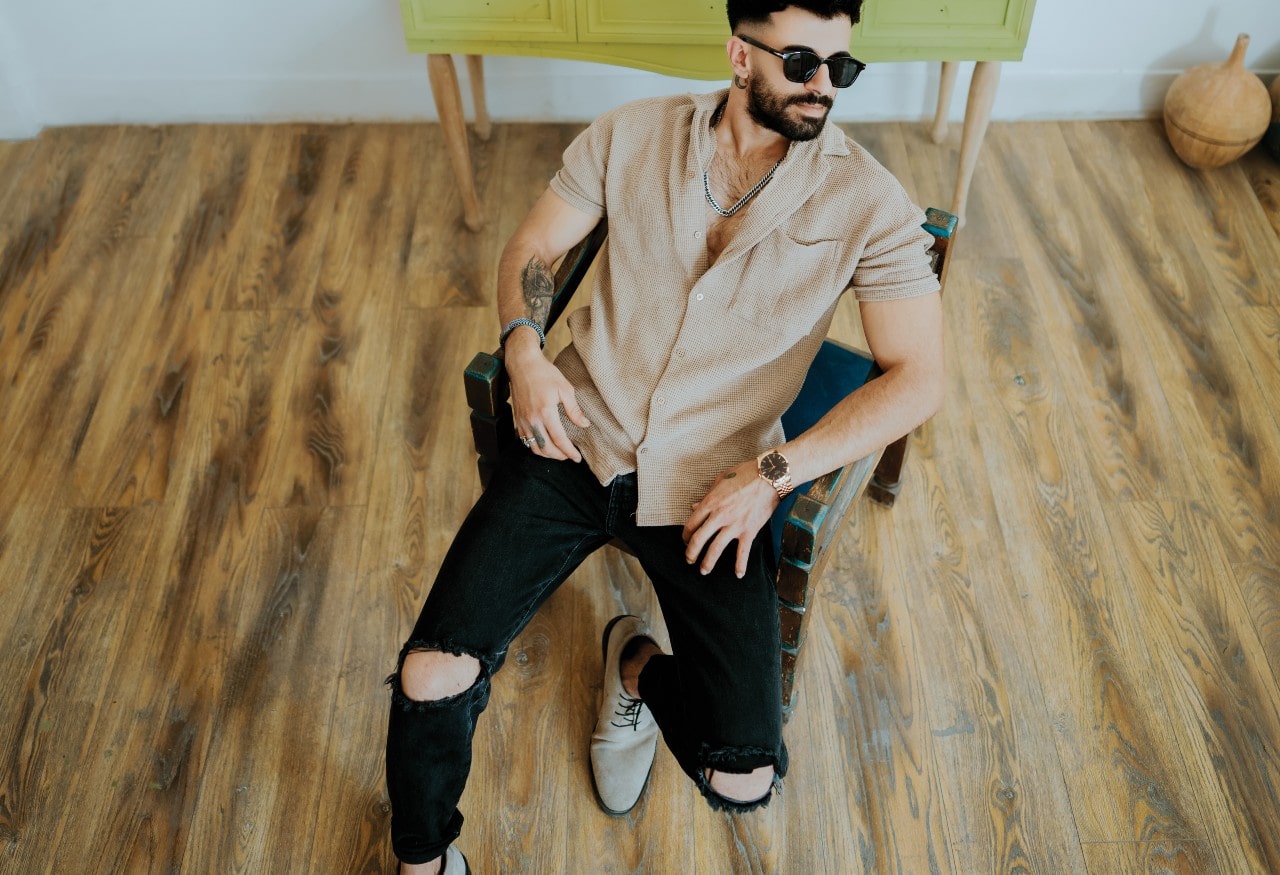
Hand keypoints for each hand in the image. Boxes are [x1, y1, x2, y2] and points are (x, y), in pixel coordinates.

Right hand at [506, 337, 590, 461]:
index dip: (569, 452)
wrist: (522, 364)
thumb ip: (574, 409)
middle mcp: (532, 419)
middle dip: (559, 456)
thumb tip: (584, 424)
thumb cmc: (545, 373)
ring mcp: (523, 420)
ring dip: (547, 455)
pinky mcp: (517, 419)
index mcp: (546, 412)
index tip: (577, 457)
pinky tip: (545, 445)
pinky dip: (536, 447)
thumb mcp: (565, 388)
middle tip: (570, 457)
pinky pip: (525, 440)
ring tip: (558, 453)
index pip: (559, 439)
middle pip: (546, 448)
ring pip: (534, 447)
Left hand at [682, 457, 778, 578]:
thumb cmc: (744, 474)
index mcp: (710, 503)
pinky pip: (742, 552)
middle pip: (699, 539)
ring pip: (716, 549)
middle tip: (689, 560)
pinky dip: (740, 565)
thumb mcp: (720, 480)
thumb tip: (694, 507)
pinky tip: (738, 574)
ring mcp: (734, 525)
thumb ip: (706, 496)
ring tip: (704, 571)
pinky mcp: (749, 530)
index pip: (691, 524)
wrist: (769, 476)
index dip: (685, 535)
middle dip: (691, 553)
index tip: (685, 541)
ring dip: (708, 562)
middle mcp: (719, 516)